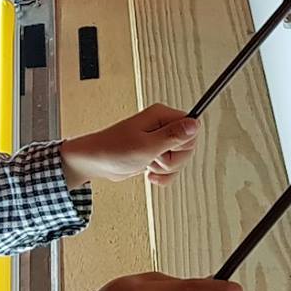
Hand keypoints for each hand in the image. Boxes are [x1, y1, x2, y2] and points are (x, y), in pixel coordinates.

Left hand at [62, 103, 200, 187]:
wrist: (94, 163)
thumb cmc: (113, 150)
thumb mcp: (147, 146)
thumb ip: (173, 136)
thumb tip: (195, 124)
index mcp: (161, 115)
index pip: (192, 127)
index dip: (183, 144)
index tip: (167, 149)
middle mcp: (161, 125)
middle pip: (187, 146)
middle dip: (173, 160)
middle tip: (154, 158)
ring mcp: (158, 140)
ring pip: (179, 159)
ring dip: (166, 169)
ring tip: (148, 164)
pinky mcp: (154, 153)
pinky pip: (170, 168)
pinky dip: (163, 175)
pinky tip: (149, 173)